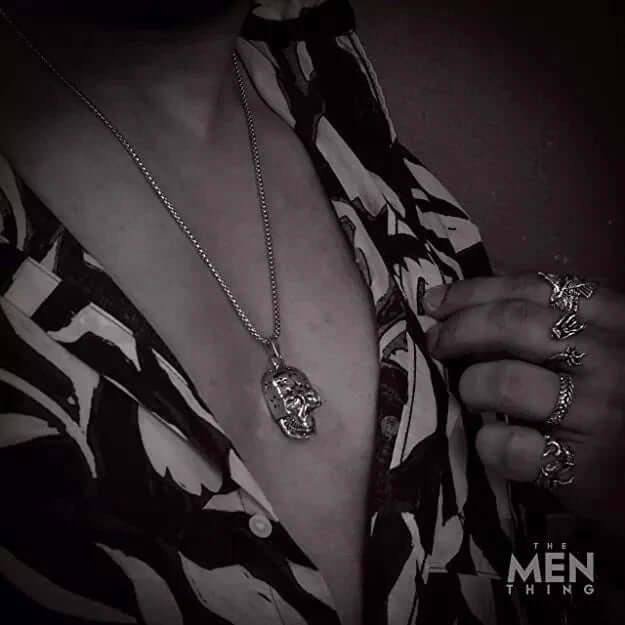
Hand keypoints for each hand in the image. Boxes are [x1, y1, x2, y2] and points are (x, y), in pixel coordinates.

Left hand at [423, 273, 624, 536]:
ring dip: (472, 387)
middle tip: (435, 343)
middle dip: (458, 330)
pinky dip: (488, 444)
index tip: (433, 302)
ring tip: (473, 397)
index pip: (532, 289)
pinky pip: (508, 445)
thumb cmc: (618, 406)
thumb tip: (459, 313)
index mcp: (612, 321)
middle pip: (512, 324)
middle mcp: (609, 358)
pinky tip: (494, 445)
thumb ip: (547, 327)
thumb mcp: (598, 351)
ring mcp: (598, 411)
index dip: (472, 292)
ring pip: (503, 381)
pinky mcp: (583, 466)